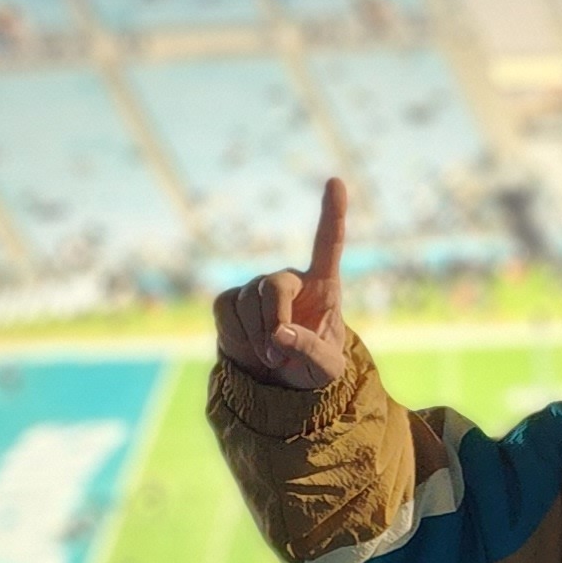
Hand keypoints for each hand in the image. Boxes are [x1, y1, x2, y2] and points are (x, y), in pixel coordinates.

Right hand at [214, 177, 350, 391]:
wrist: (279, 380)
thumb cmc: (312, 367)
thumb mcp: (325, 369)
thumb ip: (311, 350)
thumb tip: (280, 333)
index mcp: (324, 285)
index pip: (328, 243)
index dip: (332, 213)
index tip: (335, 182)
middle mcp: (291, 278)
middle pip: (274, 285)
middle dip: (272, 320)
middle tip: (277, 353)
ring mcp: (258, 286)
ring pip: (247, 301)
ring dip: (255, 336)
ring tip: (271, 358)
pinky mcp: (231, 298)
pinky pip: (225, 309)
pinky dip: (235, 335)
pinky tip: (248, 347)